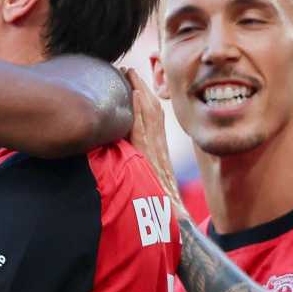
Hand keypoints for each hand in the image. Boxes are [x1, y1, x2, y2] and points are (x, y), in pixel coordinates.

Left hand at [122, 68, 181, 204]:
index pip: (153, 118)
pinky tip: (135, 95)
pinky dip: (141, 111)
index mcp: (158, 152)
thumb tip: (118, 163)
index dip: (144, 99)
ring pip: (150, 115)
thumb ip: (136, 171)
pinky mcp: (150, 158)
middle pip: (152, 110)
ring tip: (129, 74)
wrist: (174, 221)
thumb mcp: (146, 184)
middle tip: (128, 70)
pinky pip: (145, 130)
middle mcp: (159, 148)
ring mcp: (156, 151)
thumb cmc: (160, 208)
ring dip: (139, 92)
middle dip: (141, 88)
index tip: (134, 82)